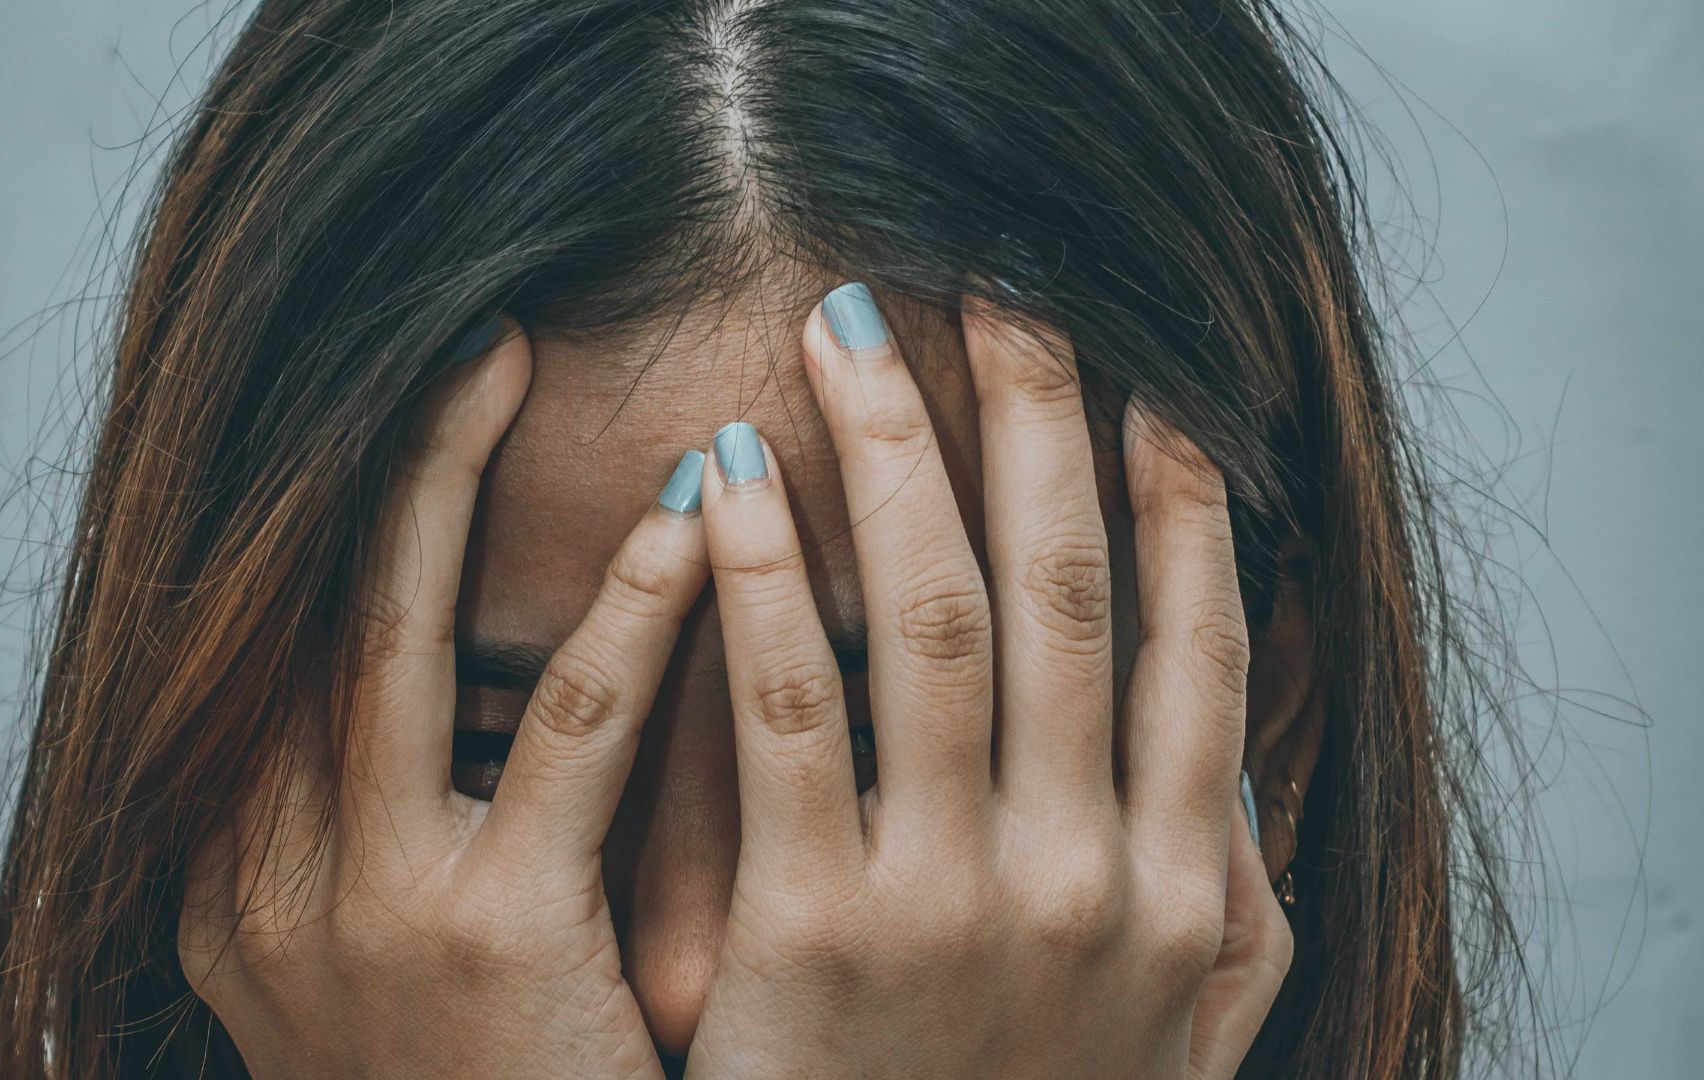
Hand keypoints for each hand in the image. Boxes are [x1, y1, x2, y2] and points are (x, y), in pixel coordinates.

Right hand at [176, 321, 708, 1079]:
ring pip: (395, 635)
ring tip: (513, 358)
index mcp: (245, 866)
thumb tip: (481, 672)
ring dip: (448, 483)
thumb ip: (400, 815)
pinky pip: (564, 733)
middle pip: (311, 604)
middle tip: (459, 328)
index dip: (345, 502)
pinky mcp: (483, 939)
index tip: (420, 391)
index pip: (286, 636)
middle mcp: (268, 869)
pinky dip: (625, 612)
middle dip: (378, 459)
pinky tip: (692, 518)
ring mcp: (361, 903)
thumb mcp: (384, 950)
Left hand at [683, 286, 1291, 1077]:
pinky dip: (764, 584)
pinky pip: (793, 714)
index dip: (1179, 498)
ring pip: (936, 618)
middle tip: (998, 289)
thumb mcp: (1177, 1044)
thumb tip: (1242, 782)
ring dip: (898, 457)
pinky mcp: (821, 930)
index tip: (1145, 379)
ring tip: (848, 336)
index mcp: (1184, 888)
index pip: (1200, 645)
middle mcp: (1094, 872)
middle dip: (1036, 421)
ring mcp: (960, 896)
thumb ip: (1227, 913)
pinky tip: (727, 482)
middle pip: (1066, 589)